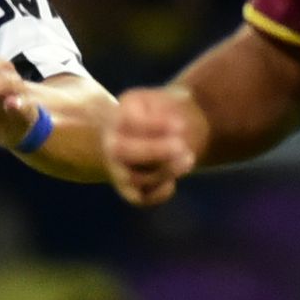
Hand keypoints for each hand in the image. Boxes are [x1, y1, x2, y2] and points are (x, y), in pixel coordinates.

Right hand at [102, 87, 198, 205]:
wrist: (156, 132)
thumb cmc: (160, 113)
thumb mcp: (162, 100)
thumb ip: (165, 108)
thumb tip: (177, 129)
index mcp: (118, 117)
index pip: (127, 121)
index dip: (154, 125)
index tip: (180, 124)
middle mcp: (112, 144)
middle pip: (121, 151)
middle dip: (154, 151)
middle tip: (181, 145)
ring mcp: (118, 168)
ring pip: (135, 177)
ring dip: (166, 171)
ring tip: (188, 158)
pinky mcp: (129, 189)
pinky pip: (140, 199)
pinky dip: (158, 193)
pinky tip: (171, 182)